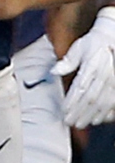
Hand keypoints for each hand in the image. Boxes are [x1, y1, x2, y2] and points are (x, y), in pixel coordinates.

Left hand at [52, 7, 114, 127]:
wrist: (112, 38)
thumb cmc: (93, 44)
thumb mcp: (78, 48)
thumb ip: (67, 62)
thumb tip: (53, 72)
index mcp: (91, 66)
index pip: (80, 88)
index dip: (72, 101)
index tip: (63, 110)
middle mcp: (104, 76)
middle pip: (90, 99)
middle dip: (79, 113)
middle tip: (69, 122)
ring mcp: (114, 82)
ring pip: (103, 103)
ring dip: (91, 115)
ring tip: (81, 124)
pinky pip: (114, 103)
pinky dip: (107, 113)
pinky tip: (98, 120)